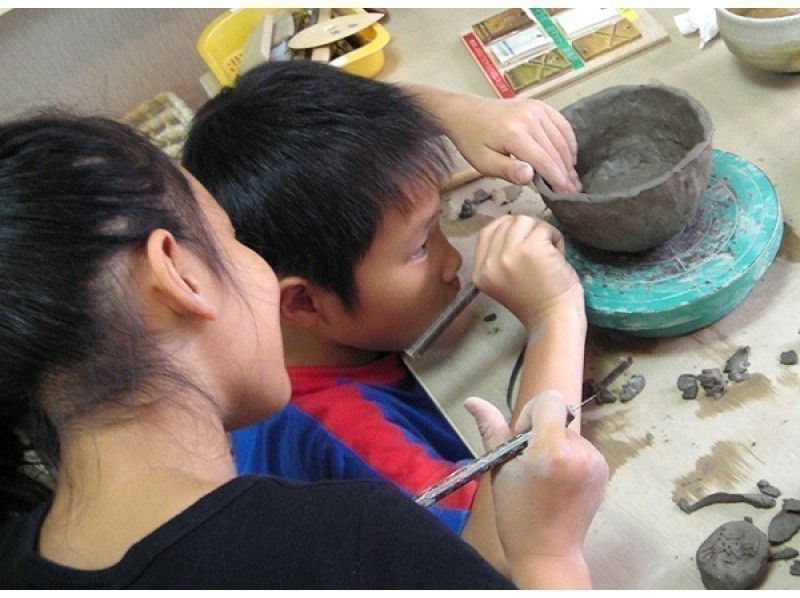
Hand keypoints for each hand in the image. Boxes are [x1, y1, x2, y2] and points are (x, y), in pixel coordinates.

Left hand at [439, 94, 580, 192]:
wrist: (466, 112)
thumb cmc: (473, 141)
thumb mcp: (483, 162)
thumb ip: (507, 170)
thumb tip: (530, 177)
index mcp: (514, 134)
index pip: (544, 161)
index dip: (557, 179)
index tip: (566, 194)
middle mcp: (530, 118)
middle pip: (556, 151)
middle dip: (566, 173)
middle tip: (574, 191)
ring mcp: (537, 109)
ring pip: (562, 139)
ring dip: (570, 160)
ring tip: (573, 178)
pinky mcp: (540, 105)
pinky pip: (562, 124)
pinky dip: (569, 141)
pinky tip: (569, 157)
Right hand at [464, 392, 607, 588]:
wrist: (548, 553)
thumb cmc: (516, 514)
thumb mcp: (499, 468)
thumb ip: (491, 429)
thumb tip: (473, 401)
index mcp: (552, 449)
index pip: (549, 400)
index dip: (529, 415)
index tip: (521, 441)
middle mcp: (580, 452)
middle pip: (557, 417)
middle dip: (540, 433)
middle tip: (529, 466)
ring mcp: (596, 461)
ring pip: (568, 433)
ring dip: (555, 446)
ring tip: (545, 478)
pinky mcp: (604, 470)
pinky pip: (581, 448)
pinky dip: (568, 457)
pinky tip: (559, 482)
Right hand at [471, 214, 582, 328]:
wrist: (553, 320)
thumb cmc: (536, 303)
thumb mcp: (504, 281)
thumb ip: (499, 257)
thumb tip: (512, 225)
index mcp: (480, 273)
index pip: (486, 232)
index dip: (507, 229)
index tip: (524, 240)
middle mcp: (489, 263)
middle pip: (506, 222)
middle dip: (527, 231)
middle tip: (541, 252)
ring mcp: (507, 255)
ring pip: (524, 220)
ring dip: (541, 232)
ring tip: (549, 253)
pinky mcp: (530, 249)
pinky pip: (543, 228)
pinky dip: (555, 238)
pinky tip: (558, 257)